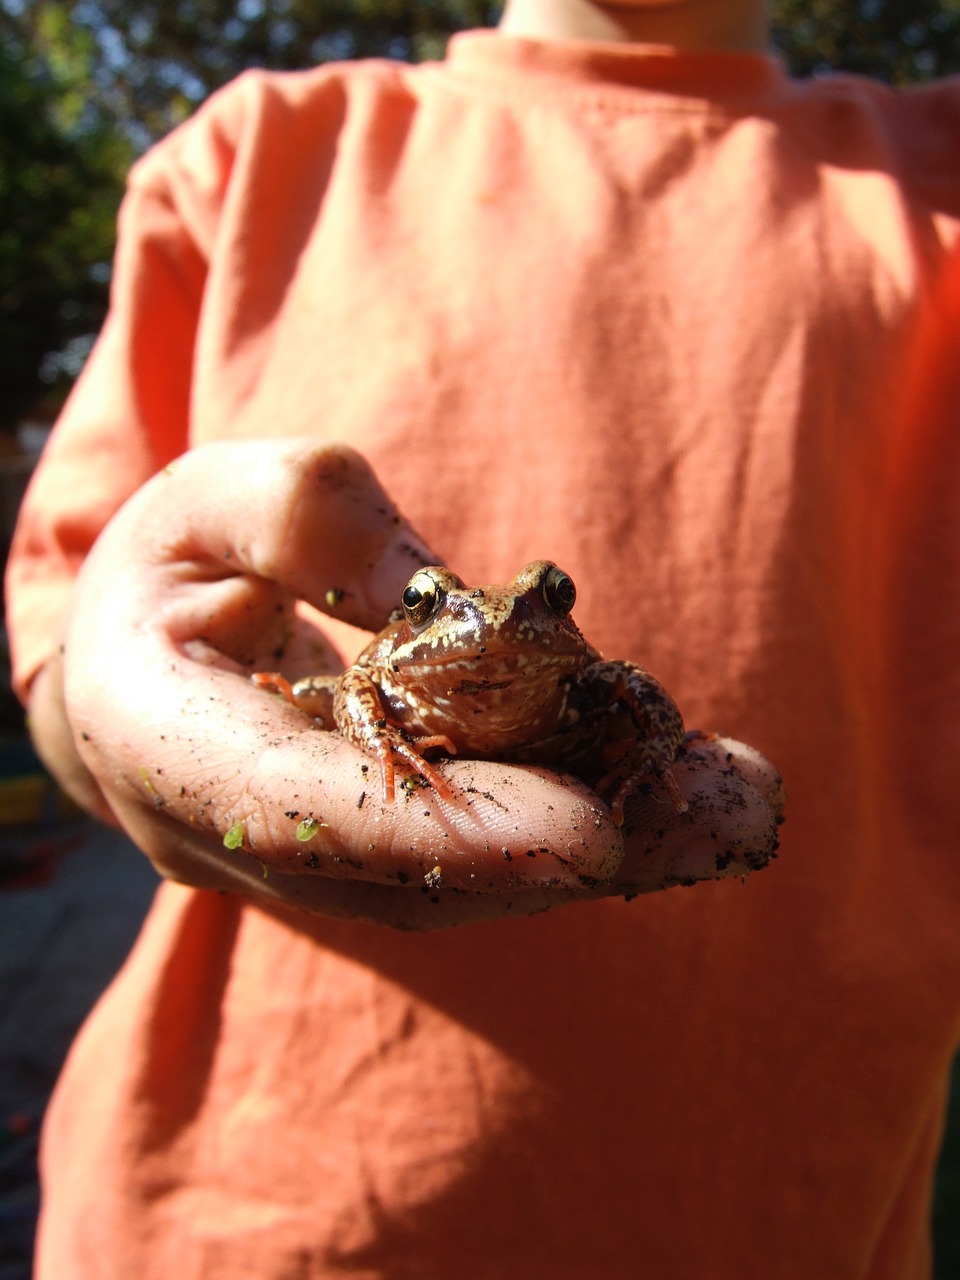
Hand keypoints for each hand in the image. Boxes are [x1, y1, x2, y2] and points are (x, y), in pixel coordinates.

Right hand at [39, 440, 782, 928]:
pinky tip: (679, 799)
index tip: (588, 837)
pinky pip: (467, 864)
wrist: (137, 659)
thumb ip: (316, 525)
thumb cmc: (171, 557)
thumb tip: (449, 601)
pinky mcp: (362, 859)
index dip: (446, 831)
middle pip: (411, 875)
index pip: (302, 812)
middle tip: (727, 816)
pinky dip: (573, 832)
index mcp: (162, 743)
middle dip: (572, 851)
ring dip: (602, 852)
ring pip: (456, 889)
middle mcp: (229, 840)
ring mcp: (299, 866)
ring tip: (734, 803)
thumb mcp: (215, 495)